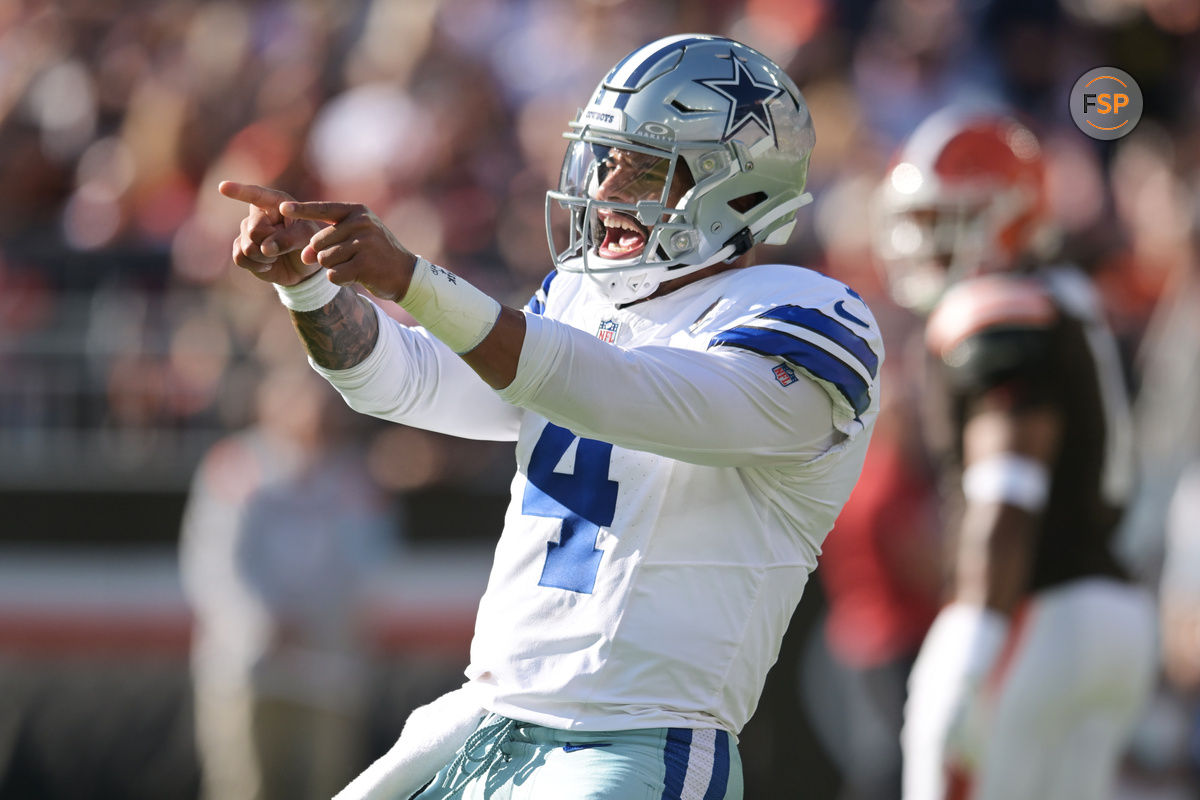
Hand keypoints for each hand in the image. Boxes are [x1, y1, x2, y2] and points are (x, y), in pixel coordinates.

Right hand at [219, 181, 322, 285]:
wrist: (302, 269)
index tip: (223, 187)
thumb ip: (290, 238)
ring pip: (247, 247)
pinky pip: (240, 258)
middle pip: (254, 230)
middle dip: (270, 244)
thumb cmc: (308, 244)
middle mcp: (258, 214)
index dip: (239, 191)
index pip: (256, 195)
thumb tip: (264, 248)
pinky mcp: (240, 248)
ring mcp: (247, 230)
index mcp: (276, 202)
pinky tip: (268, 264)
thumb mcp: (307, 238)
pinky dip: (256, 266)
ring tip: (277, 255)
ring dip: (265, 257)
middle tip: (284, 247)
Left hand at [281, 200, 417, 301]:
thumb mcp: (354, 239)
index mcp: (357, 211)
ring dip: (334, 268)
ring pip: (324, 260)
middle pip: (318, 242)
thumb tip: (303, 256)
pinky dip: (340, 280)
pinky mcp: (366, 264)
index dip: (301, 209)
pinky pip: (334, 275)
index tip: (282, 208)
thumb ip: (327, 241)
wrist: (405, 273)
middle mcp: (361, 223)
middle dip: (323, 256)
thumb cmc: (375, 254)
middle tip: (346, 260)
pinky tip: (357, 276)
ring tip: (354, 266)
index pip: (323, 209)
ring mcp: (365, 243)